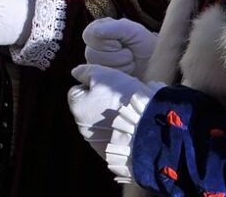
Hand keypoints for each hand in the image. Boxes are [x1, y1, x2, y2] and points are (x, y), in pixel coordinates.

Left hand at [68, 64, 162, 181]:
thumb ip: (85, 72)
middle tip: (119, 100)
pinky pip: (110, 138)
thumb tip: (75, 73)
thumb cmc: (124, 99)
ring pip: (99, 124)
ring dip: (108, 119)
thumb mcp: (103, 75)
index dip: (92, 85)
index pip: (77, 90)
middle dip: (99, 102)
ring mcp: (95, 142)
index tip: (106, 88)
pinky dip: (117, 133)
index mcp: (77, 107)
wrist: (150, 128)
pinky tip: (130, 129)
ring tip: (128, 115)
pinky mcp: (110, 153)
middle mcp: (81, 127)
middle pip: (87, 108)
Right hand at [82, 18, 156, 79]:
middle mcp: (93, 46)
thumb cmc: (144, 43)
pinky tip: (127, 71)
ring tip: (130, 62)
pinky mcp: (101, 76)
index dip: (105, 41)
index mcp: (98, 30)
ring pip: (97, 67)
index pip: (89, 35)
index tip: (120, 43)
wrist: (157, 62)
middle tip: (129, 53)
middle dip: (116, 55)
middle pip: (91, 53)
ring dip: (120, 65)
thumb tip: (95, 32)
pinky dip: (119, 74)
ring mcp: (96, 62)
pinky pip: (102, 78)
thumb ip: (113, 27)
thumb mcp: (132, 30)